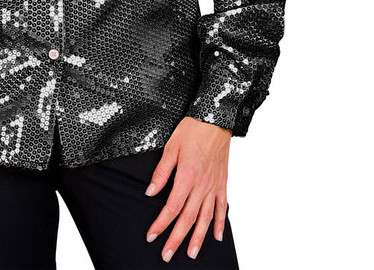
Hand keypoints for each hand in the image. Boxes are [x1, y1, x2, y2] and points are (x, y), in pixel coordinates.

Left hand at [144, 116, 231, 261]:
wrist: (215, 118)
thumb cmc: (192, 129)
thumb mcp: (171, 147)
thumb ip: (161, 172)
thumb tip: (150, 192)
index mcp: (187, 177)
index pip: (172, 207)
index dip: (161, 224)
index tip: (152, 236)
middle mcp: (202, 185)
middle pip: (188, 218)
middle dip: (176, 238)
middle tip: (167, 255)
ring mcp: (214, 186)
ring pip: (206, 218)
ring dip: (198, 238)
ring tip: (190, 253)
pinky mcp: (223, 183)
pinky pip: (222, 207)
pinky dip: (220, 223)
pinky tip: (217, 236)